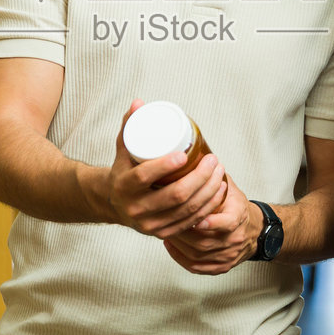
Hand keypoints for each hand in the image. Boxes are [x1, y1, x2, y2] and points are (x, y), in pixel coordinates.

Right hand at [107, 99, 227, 238]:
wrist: (114, 204)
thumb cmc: (123, 170)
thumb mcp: (123, 148)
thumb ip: (130, 124)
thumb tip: (139, 101)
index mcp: (124, 186)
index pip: (145, 177)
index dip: (166, 166)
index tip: (184, 154)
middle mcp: (136, 209)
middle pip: (175, 195)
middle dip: (200, 177)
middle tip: (213, 160)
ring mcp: (151, 224)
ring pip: (187, 209)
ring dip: (209, 190)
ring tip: (219, 171)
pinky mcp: (163, 233)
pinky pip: (191, 222)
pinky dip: (208, 206)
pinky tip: (219, 192)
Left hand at [163, 172, 259, 274]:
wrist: (256, 230)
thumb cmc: (237, 206)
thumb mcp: (230, 187)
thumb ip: (211, 176)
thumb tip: (188, 157)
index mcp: (239, 217)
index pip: (228, 222)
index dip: (211, 222)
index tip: (196, 218)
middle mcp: (235, 240)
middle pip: (205, 242)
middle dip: (183, 232)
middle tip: (165, 220)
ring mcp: (228, 255)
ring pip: (198, 256)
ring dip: (178, 244)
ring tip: (163, 229)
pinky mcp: (221, 266)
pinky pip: (197, 267)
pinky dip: (180, 258)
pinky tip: (170, 245)